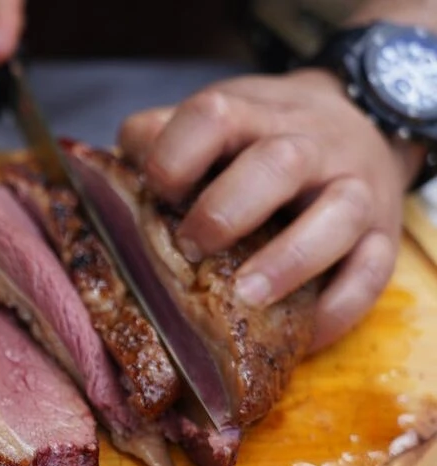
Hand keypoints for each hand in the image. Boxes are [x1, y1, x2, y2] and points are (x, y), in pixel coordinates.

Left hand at [118, 68, 424, 352]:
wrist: (355, 117)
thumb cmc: (257, 136)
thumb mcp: (210, 123)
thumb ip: (157, 141)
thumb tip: (99, 175)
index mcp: (249, 114)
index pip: (212, 116)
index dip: (175, 156)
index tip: (157, 192)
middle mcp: (307, 144)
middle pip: (276, 164)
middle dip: (227, 210)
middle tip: (192, 247)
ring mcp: (351, 186)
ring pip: (337, 215)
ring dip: (289, 260)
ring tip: (246, 297)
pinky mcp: (383, 233)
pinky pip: (372, 273)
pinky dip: (337, 309)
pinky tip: (302, 334)